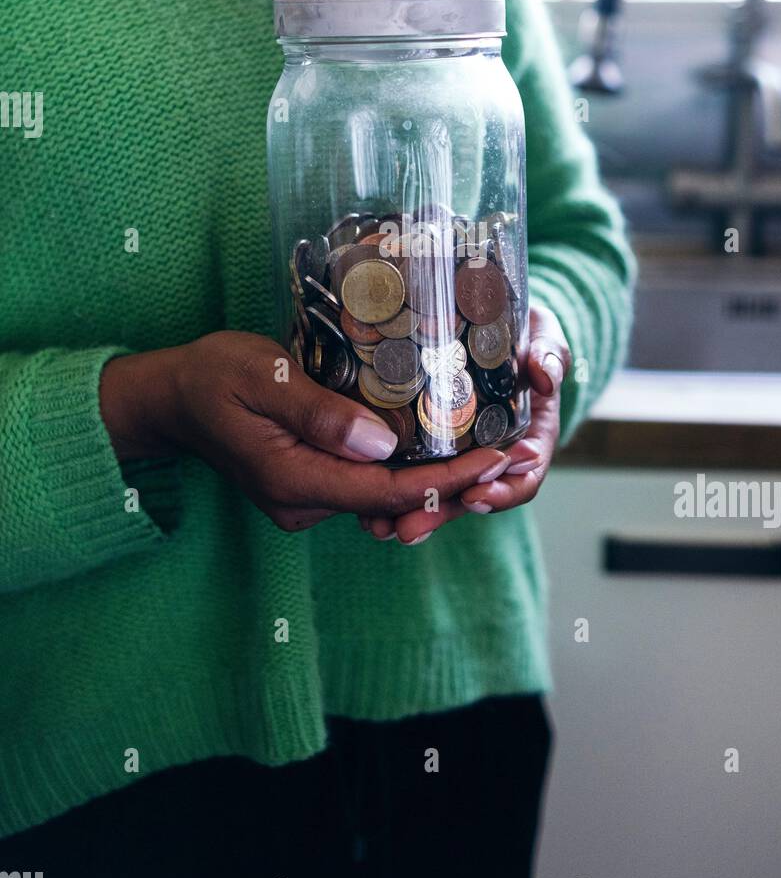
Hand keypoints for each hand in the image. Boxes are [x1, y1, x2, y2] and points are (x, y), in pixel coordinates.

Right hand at [100, 331, 508, 532]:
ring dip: (433, 476)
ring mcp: (304, 498)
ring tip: (490, 446)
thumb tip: (382, 446)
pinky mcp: (307, 484)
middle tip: (512, 451)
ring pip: (382, 493)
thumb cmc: (213, 376)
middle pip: (393, 500)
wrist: (171, 398)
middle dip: (454, 481)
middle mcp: (303, 501)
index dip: (447, 478)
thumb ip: (320, 413)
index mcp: (294, 478)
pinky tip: (437, 440)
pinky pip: (364, 481)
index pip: (387, 490)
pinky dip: (402, 467)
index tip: (497, 456)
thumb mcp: (263, 377)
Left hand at [362, 303, 571, 543]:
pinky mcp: (425, 445)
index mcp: (529, 440)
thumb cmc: (527, 334)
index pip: (522, 478)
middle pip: (469, 495)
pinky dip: (387, 493)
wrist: (492, 321)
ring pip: (436, 492)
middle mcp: (492, 456)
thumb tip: (546, 379)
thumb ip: (550, 355)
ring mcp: (458, 455)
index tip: (475, 495)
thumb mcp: (543, 338)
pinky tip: (359, 506)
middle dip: (440, 513)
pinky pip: (410, 473)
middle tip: (409, 528)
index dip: (502, 492)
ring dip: (408, 513)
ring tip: (376, 526)